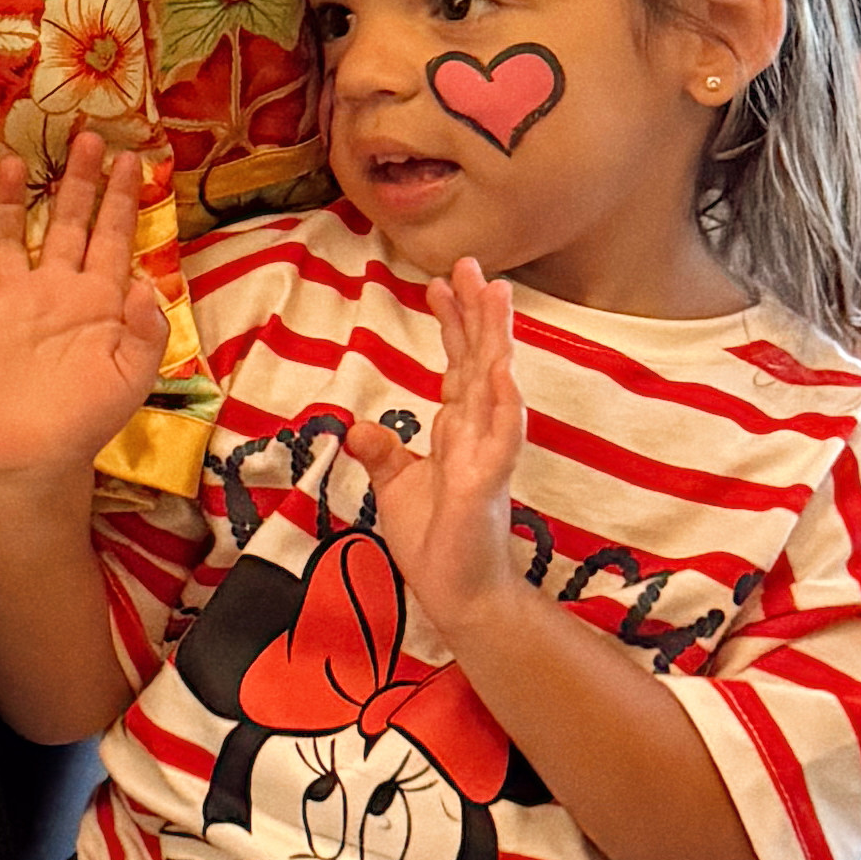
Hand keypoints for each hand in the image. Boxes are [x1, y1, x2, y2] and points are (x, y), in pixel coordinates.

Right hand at [0, 129, 167, 482]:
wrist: (37, 453)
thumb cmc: (90, 416)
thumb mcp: (133, 377)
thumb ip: (147, 330)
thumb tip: (148, 284)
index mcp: (98, 298)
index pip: (112, 237)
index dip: (121, 200)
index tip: (131, 160)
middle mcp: (55, 288)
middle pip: (66, 222)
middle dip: (77, 182)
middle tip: (88, 138)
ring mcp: (13, 301)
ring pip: (9, 237)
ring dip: (9, 201)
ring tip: (12, 161)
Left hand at [363, 258, 526, 645]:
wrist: (458, 596)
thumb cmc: (436, 543)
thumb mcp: (397, 488)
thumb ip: (383, 453)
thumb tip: (357, 425)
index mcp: (457, 432)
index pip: (456, 366)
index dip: (451, 324)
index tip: (439, 280)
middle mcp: (477, 435)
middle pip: (478, 361)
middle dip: (475, 312)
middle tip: (471, 263)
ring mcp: (487, 456)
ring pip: (494, 385)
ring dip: (496, 340)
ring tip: (496, 294)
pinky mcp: (488, 485)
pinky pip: (501, 438)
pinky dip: (504, 405)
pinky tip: (503, 371)